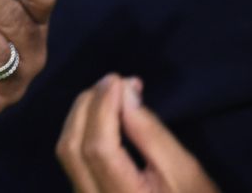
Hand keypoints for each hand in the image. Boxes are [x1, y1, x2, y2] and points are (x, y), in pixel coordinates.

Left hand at [57, 75, 218, 192]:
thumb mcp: (184, 171)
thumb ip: (151, 132)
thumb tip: (124, 90)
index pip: (98, 149)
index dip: (103, 108)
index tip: (118, 80)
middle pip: (72, 149)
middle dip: (87, 107)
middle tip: (113, 82)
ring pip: (67, 154)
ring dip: (82, 116)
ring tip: (109, 94)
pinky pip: (73, 160)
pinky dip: (82, 131)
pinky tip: (101, 116)